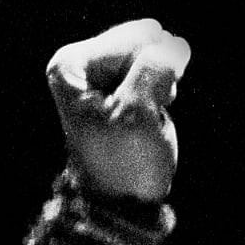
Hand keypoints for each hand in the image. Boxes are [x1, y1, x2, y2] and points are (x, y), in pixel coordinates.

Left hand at [47, 17, 189, 202]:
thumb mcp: (138, 112)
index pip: (134, 41)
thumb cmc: (124, 162)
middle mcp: (79, 65)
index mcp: (69, 66)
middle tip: (147, 112)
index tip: (137, 107)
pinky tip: (153, 116)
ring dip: (161, 87)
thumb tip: (175, 44)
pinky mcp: (119, 89)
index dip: (150, 72)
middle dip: (156, 76)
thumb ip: (155, 67)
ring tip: (148, 118)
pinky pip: (154, 73)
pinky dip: (160, 94)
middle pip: (142, 46)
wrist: (123, 202)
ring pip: (152, 59)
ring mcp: (99, 76)